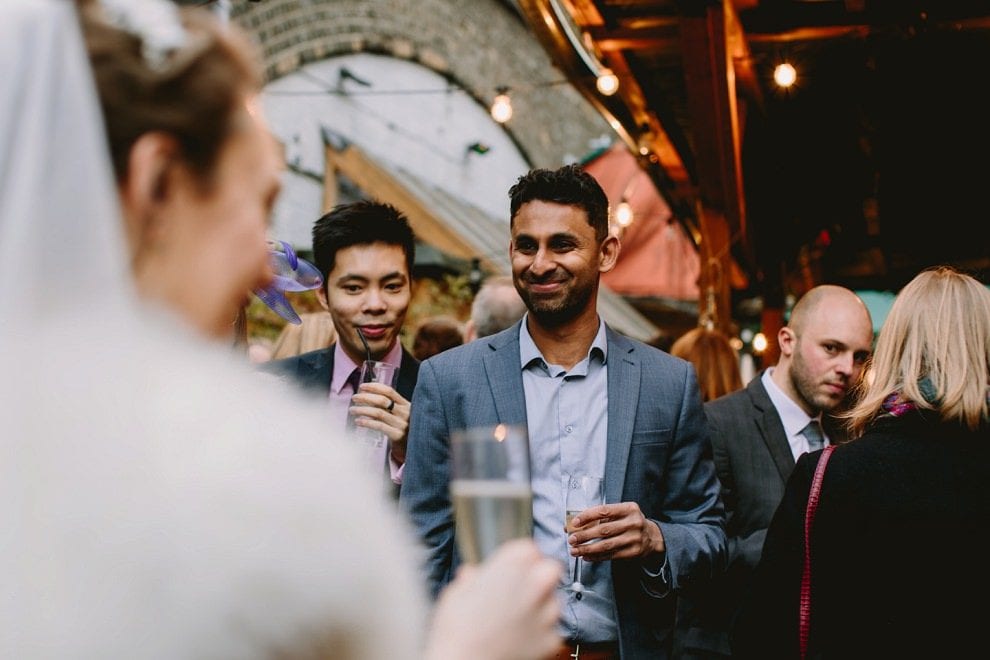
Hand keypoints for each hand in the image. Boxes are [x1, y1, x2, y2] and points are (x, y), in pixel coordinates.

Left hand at [349, 382, 409, 462]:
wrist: (419, 450)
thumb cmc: (407, 431)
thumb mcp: (404, 415)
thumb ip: (392, 407)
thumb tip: (369, 397)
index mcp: (406, 405)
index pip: (389, 391)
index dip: (374, 387)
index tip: (362, 387)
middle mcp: (405, 413)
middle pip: (382, 400)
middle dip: (365, 397)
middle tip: (354, 398)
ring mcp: (402, 424)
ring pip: (378, 413)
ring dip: (362, 410)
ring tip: (352, 410)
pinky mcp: (398, 436)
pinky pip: (379, 426)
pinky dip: (366, 422)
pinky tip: (358, 421)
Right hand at [425, 539, 561, 659]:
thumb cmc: (456, 631)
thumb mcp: (455, 595)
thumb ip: (470, 581)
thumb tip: (471, 575)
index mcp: (512, 565)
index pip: (529, 549)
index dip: (520, 559)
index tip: (512, 568)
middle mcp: (535, 584)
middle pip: (550, 569)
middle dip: (539, 577)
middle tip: (520, 591)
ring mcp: (546, 613)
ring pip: (554, 601)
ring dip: (541, 606)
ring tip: (517, 619)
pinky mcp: (551, 639)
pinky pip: (552, 631)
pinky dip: (540, 635)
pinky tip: (520, 639)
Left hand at [568, 502, 664, 561]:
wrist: (651, 537)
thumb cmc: (629, 522)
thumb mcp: (620, 513)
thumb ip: (599, 517)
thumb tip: (573, 524)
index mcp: (629, 509)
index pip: (604, 511)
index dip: (588, 516)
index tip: (575, 523)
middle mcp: (633, 523)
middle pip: (604, 530)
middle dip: (584, 535)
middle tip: (571, 539)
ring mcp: (634, 538)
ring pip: (606, 545)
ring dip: (587, 549)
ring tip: (575, 550)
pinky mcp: (633, 552)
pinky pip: (611, 555)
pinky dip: (596, 557)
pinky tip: (586, 557)